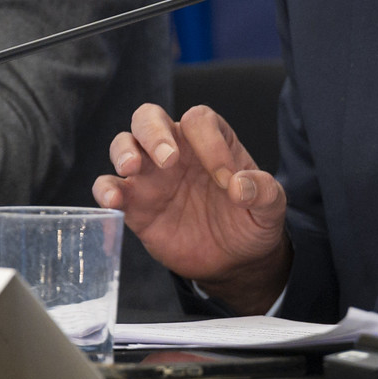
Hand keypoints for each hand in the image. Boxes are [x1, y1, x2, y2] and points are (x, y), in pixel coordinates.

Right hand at [92, 104, 289, 313]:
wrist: (234, 260)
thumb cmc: (250, 222)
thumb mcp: (271, 208)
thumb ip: (264, 192)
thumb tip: (242, 186)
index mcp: (211, 140)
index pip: (199, 121)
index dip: (210, 143)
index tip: (226, 179)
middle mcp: (176, 150)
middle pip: (149, 117)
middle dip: (153, 132)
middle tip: (168, 159)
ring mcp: (152, 176)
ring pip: (123, 144)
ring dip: (123, 151)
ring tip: (131, 169)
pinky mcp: (135, 205)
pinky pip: (110, 188)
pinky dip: (106, 190)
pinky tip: (114, 202)